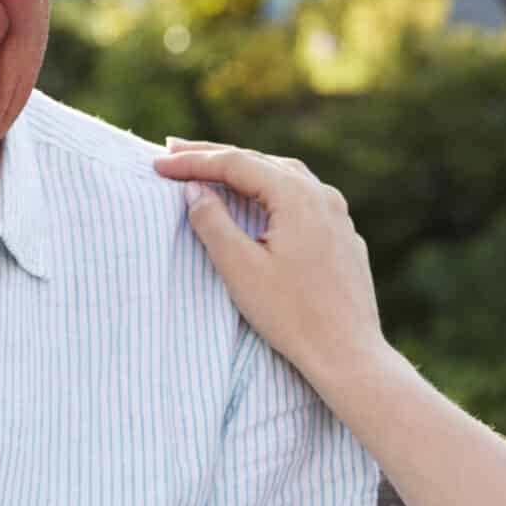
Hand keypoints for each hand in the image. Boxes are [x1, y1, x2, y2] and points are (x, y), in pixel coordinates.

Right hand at [152, 139, 390, 390]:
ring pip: (284, 177)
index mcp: (296, 195)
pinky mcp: (343, 236)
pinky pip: (302, 200)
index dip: (192, 162)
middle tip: (174, 151)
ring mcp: (337, 215)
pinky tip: (259, 201)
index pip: (235, 164)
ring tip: (211, 168)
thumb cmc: (293, 315)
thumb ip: (212, 222)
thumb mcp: (241, 268)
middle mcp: (322, 194)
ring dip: (245, 170)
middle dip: (215, 157)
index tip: (157, 163)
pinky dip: (270, 192)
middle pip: (260, 162)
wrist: (349, 354)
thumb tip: (194, 190)